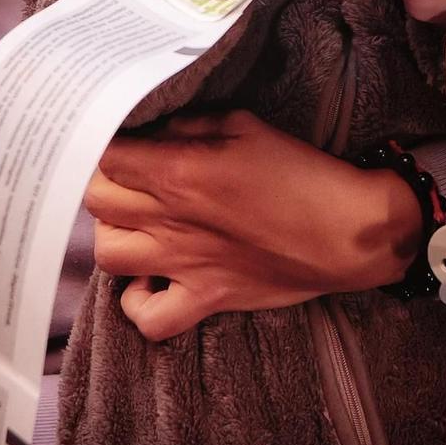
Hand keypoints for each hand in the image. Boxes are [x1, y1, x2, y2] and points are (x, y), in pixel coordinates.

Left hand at [87, 111, 420, 339]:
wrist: (349, 230)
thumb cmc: (302, 172)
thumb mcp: (245, 126)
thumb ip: (189, 125)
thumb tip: (151, 128)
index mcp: (180, 170)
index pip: (105, 155)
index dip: (102, 143)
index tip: (116, 139)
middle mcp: (172, 219)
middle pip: (96, 199)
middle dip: (105, 181)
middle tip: (128, 177)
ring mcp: (184, 264)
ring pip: (107, 254)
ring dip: (115, 235)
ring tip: (137, 224)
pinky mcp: (205, 298)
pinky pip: (149, 319)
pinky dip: (139, 304)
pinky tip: (152, 281)